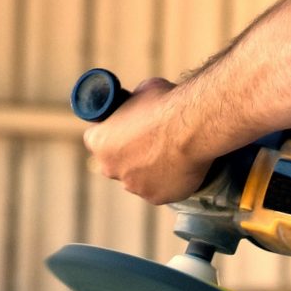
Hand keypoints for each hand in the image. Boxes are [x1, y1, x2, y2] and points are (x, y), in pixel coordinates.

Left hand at [81, 78, 212, 204]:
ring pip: (137, 180)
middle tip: (148, 143)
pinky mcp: (157, 197)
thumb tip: (137, 107)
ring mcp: (134, 186)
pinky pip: (159, 191)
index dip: (111, 134)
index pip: (96, 140)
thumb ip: (132, 107)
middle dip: (127, 156)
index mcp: (100, 142)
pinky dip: (167, 182)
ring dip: (147, 171)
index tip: (123, 129)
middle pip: (114, 164)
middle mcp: (111, 168)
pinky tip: (180, 168)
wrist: (194, 126)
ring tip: (169, 155)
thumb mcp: (141, 93)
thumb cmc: (167, 104)